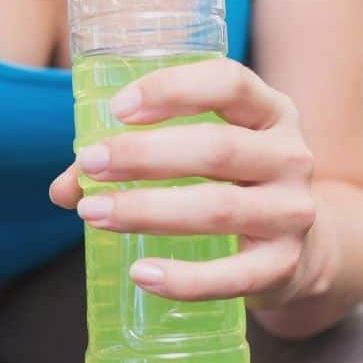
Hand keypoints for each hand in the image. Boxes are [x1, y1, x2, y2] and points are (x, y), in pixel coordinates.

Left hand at [50, 58, 331, 308]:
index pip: (229, 83)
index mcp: (269, 112)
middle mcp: (290, 156)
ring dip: (148, 210)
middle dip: (144, 156)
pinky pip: (232, 276)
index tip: (117, 108)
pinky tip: (141, 274)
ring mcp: (292, 212)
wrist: (298, 250)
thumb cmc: (231, 185)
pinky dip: (184, 279)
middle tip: (90, 164)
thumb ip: (132, 160)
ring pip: (218, 207)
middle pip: (217, 149)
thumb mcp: (199, 156)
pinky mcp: (283, 265)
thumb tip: (64, 188)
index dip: (173, 90)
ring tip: (94, 213)